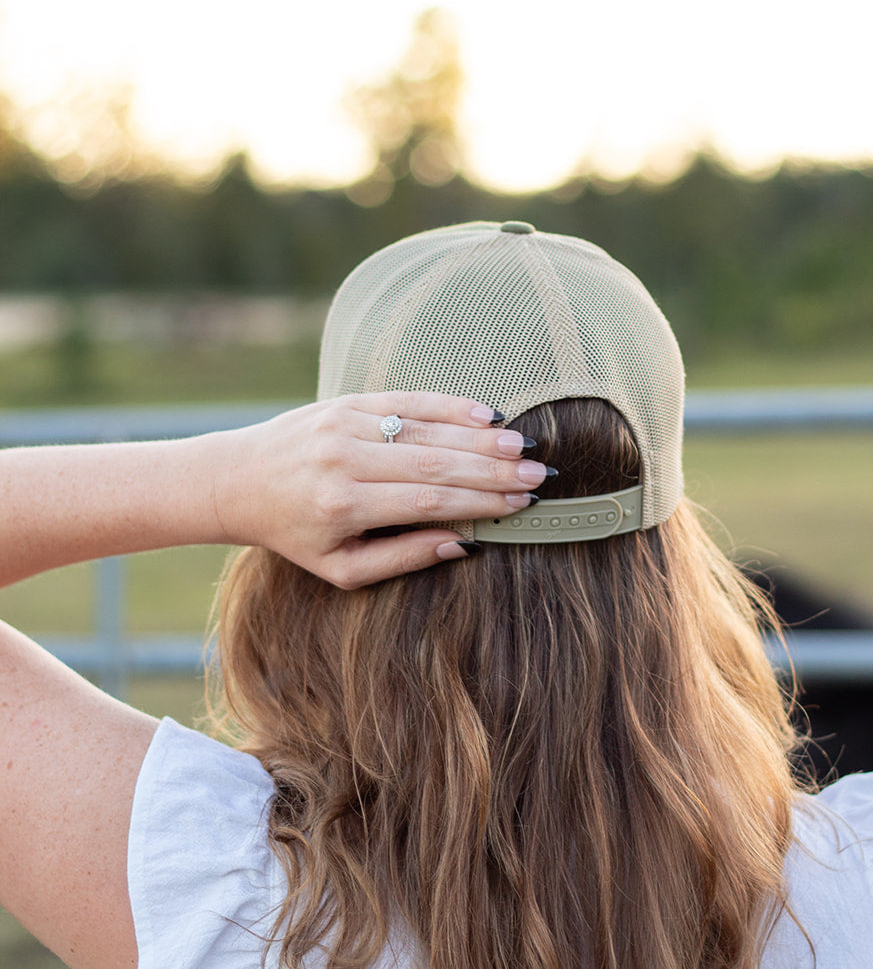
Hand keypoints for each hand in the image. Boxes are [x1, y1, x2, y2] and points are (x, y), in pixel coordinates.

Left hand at [210, 391, 547, 587]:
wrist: (237, 481)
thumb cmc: (296, 534)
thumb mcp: (341, 568)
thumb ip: (401, 559)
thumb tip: (462, 543)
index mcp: (344, 507)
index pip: (429, 500)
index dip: (480, 501)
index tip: (521, 504)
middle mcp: (345, 461)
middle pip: (435, 463)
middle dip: (493, 469)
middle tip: (539, 475)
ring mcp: (344, 425)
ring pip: (425, 428)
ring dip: (479, 437)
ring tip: (522, 446)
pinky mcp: (344, 401)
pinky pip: (405, 400)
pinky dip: (447, 406)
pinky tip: (484, 414)